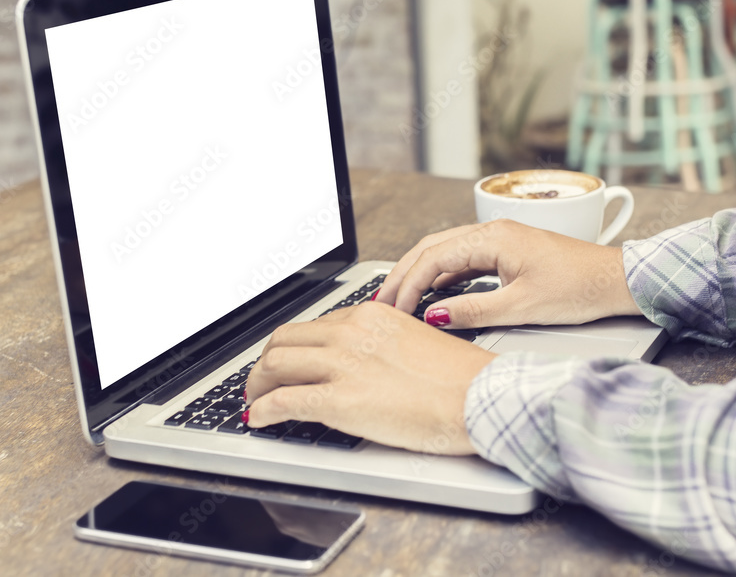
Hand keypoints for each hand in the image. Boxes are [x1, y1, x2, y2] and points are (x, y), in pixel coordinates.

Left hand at [244, 301, 494, 454]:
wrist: (479, 399)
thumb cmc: (460, 379)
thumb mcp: (414, 341)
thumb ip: (381, 344)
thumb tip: (361, 362)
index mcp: (370, 315)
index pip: (314, 325)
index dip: (293, 347)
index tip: (288, 361)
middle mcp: (350, 332)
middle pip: (285, 340)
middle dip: (266, 363)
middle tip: (262, 381)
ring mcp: (342, 364)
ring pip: (275, 365)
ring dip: (257, 385)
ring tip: (256, 401)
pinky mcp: (338, 400)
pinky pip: (283, 402)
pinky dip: (262, 411)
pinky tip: (258, 420)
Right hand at [374, 219, 640, 328]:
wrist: (618, 281)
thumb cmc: (580, 289)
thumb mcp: (521, 308)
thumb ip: (473, 310)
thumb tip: (435, 314)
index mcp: (493, 238)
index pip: (433, 257)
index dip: (408, 284)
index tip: (394, 309)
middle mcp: (493, 231)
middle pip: (432, 248)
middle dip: (403, 274)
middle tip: (383, 302)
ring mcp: (500, 239)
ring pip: (445, 251)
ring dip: (420, 273)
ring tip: (399, 297)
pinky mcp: (508, 251)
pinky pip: (464, 259)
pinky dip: (442, 274)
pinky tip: (433, 292)